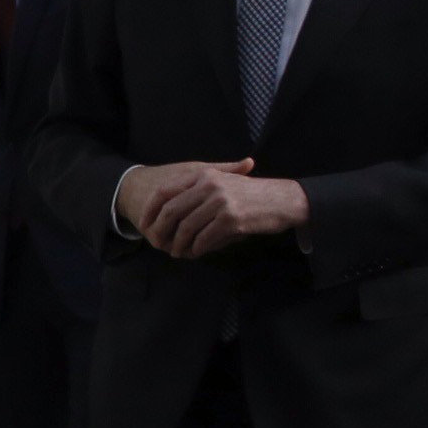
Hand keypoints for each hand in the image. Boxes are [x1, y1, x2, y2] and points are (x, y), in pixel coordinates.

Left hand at [119, 158, 309, 259]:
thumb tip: (165, 211)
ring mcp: (220, 202)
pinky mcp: (231, 219)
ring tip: (178, 253)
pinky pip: (203, 239)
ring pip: (186, 229)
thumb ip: (196, 192)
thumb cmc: (251, 194)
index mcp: (203, 174)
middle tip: (158, 244)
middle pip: (171, 212)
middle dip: (160, 231)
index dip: (150, 210)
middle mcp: (209, 185)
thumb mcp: (223, 182)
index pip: (164, 192)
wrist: (284, 199)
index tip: (144, 226)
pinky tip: (196, 253)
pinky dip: (196, 249)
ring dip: (179, 245)